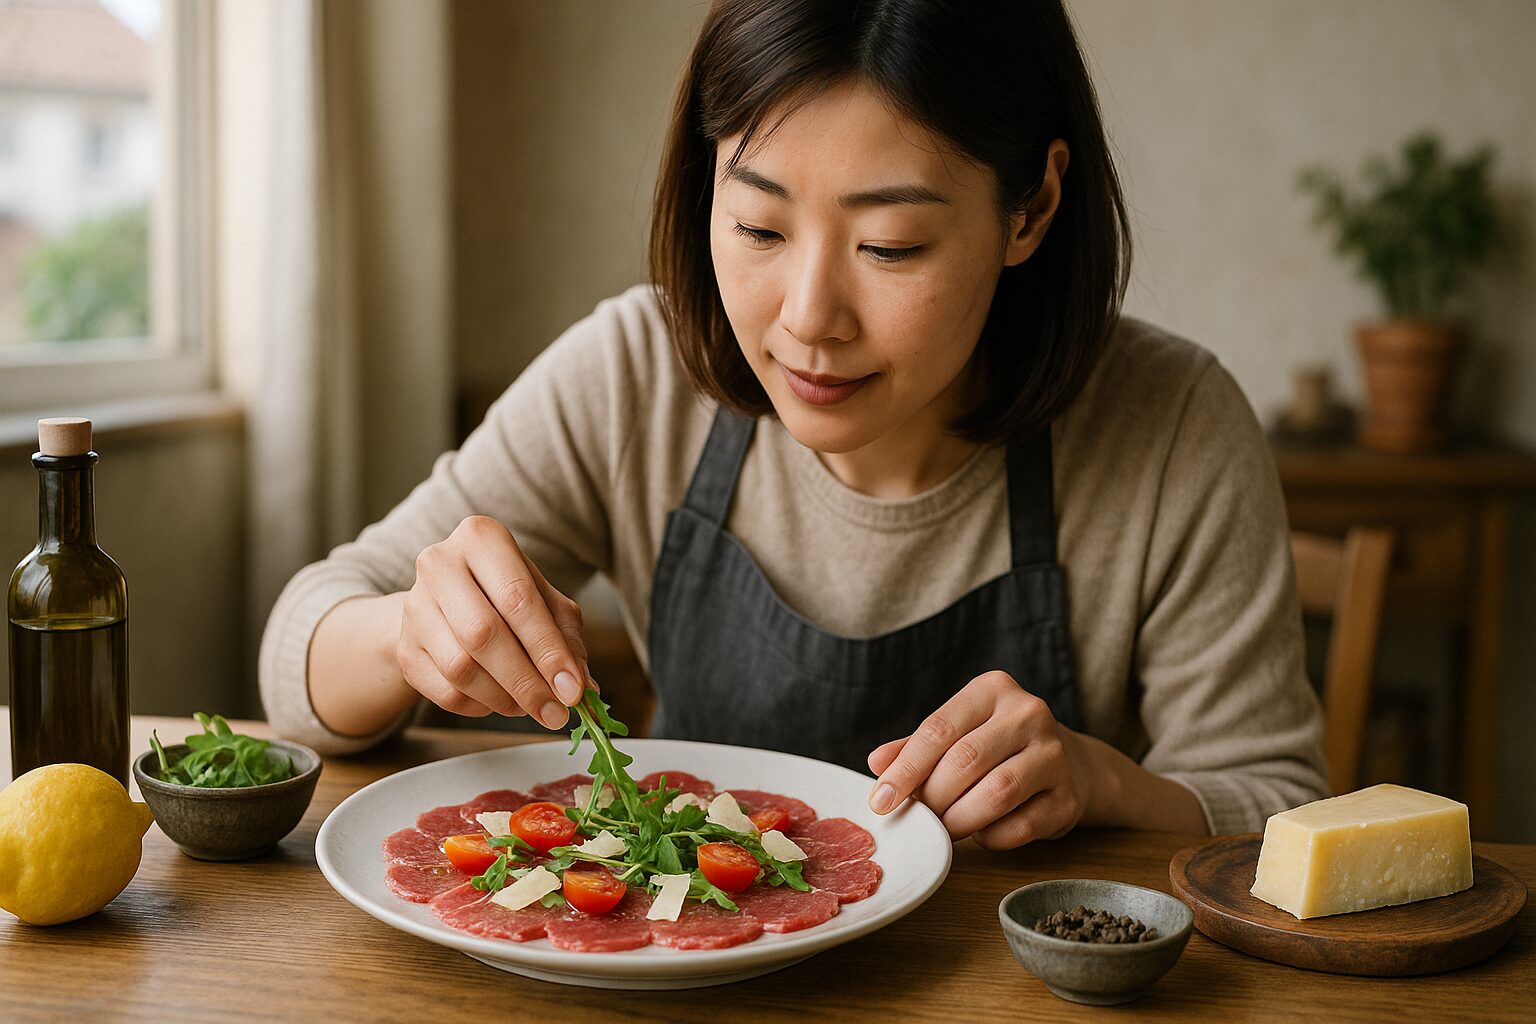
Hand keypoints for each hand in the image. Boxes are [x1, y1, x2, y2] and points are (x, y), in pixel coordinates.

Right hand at [398, 515, 591, 729]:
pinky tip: (500, 701)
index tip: (573, 690)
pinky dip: (480, 706)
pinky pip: (445, 691)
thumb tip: (585, 688)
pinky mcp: (404, 648)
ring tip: (531, 706)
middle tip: (555, 713)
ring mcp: (414, 606)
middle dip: (526, 681)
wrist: (446, 603)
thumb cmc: (506, 597)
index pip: (517, 599)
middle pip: (484, 634)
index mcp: (481, 538)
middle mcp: (440, 564)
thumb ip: (567, 639)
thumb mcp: (545, 603)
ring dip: (504, 698)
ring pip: (461, 668)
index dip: (548, 650)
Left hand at [865, 671, 1092, 848]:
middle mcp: (1029, 714)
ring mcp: (1055, 755)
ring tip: (942, 830)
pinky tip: (980, 834)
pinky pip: (1020, 826)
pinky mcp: (1069, 798)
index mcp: (992, 690)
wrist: (1073, 765)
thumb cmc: (999, 746)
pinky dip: (990, 837)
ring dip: (958, 820)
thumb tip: (877, 763)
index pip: (938, 729)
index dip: (905, 769)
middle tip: (917, 818)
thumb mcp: (959, 733)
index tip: (881, 800)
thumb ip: (916, 746)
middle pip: (965, 761)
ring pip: (996, 793)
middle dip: (932, 797)